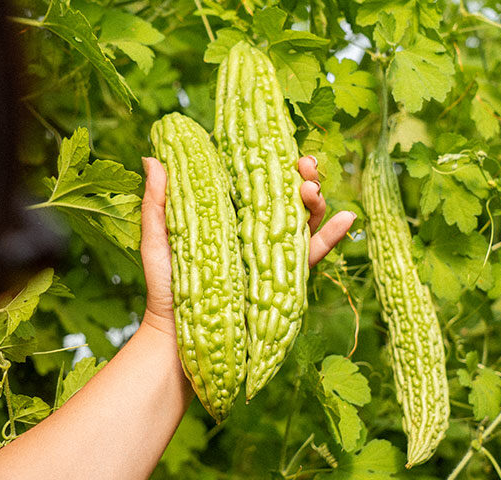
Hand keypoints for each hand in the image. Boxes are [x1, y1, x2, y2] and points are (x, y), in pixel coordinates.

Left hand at [140, 155, 356, 333]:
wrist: (179, 336)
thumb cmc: (166, 286)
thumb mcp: (157, 240)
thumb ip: (157, 203)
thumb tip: (153, 158)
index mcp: (228, 214)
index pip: (253, 181)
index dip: (269, 161)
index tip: (276, 143)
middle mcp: (252, 229)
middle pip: (283, 195)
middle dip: (299, 174)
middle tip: (304, 164)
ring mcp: (270, 252)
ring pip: (301, 218)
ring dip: (315, 199)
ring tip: (312, 188)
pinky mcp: (283, 277)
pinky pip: (311, 254)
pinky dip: (333, 237)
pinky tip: (347, 218)